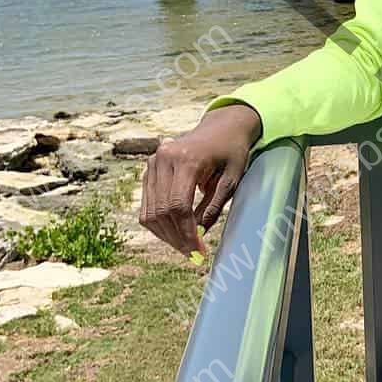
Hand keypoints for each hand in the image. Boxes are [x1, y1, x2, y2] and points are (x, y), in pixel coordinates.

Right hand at [139, 103, 260, 255]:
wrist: (221, 127)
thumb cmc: (231, 151)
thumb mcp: (233, 178)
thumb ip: (215, 206)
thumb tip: (198, 234)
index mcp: (186, 159)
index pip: (178, 205)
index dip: (187, 233)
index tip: (198, 251)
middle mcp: (163, 159)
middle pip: (161, 211)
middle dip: (177, 238)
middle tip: (193, 254)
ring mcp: (153, 162)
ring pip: (150, 211)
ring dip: (165, 234)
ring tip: (185, 246)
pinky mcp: (149, 168)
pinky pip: (147, 203)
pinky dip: (158, 222)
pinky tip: (174, 233)